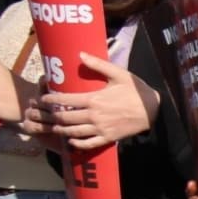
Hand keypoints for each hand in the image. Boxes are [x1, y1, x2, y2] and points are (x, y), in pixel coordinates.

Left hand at [32, 53, 156, 147]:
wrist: (153, 110)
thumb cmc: (136, 90)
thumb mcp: (118, 74)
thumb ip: (98, 65)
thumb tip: (80, 54)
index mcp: (94, 99)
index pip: (65, 99)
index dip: (51, 100)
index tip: (43, 99)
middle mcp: (94, 115)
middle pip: (65, 117)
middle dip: (52, 116)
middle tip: (44, 114)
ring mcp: (101, 128)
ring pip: (74, 132)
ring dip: (61, 130)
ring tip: (54, 126)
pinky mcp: (109, 137)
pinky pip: (89, 143)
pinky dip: (77, 144)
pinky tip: (71, 141)